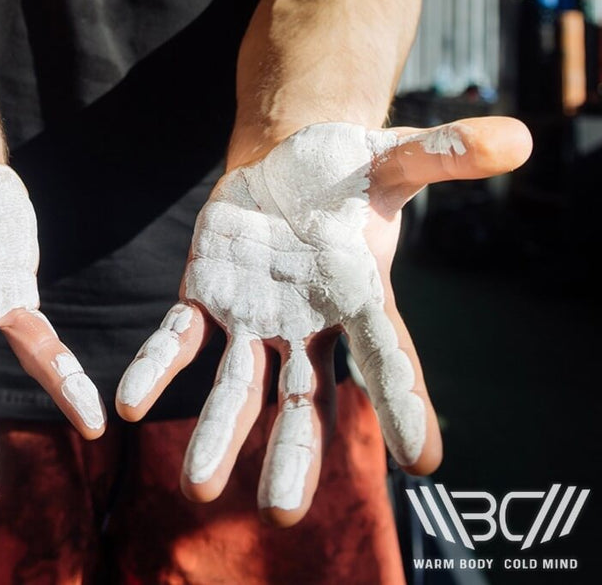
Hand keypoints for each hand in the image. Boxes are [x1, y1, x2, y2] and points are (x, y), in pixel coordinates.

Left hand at [116, 117, 531, 524]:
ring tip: (196, 485)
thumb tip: (522, 136)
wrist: (286, 164)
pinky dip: (156, 368)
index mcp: (358, 299)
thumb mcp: (394, 157)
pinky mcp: (205, 299)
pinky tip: (129, 404)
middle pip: (304, 401)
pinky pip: (177, 341)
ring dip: (217, 435)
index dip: (406, 403)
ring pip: (236, 388)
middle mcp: (307, 326)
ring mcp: (253, 319)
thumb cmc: (347, 170)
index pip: (387, 357)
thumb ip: (443, 155)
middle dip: (292, 455)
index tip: (424, 460)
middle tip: (280, 514)